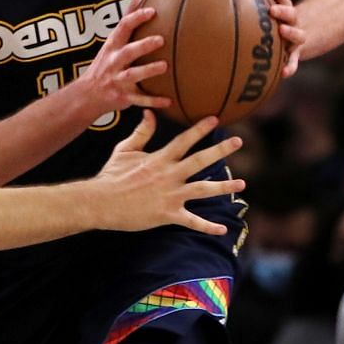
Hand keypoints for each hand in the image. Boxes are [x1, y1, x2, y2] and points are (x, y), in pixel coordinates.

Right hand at [64, 4, 171, 124]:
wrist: (86, 95)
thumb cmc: (104, 64)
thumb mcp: (112, 41)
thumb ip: (126, 20)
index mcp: (113, 47)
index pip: (123, 28)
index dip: (136, 18)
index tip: (152, 11)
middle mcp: (114, 62)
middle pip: (128, 52)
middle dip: (143, 46)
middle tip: (160, 40)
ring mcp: (117, 80)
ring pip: (133, 75)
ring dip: (148, 71)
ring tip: (164, 66)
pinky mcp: (123, 97)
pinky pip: (139, 100)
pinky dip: (153, 101)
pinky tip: (169, 101)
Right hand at [94, 112, 246, 235]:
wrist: (101, 202)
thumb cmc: (111, 176)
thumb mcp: (124, 150)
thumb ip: (141, 133)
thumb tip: (151, 114)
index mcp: (159, 159)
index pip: (184, 141)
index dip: (199, 129)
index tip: (215, 120)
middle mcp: (169, 175)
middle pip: (200, 161)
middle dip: (220, 150)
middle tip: (238, 141)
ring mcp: (170, 195)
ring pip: (203, 190)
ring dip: (224, 187)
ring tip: (242, 184)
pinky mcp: (168, 214)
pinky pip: (192, 221)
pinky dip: (207, 227)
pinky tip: (222, 229)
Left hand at [228, 0, 304, 76]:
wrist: (294, 35)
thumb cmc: (269, 17)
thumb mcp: (261, 2)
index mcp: (281, 5)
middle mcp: (291, 20)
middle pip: (291, 12)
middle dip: (283, 10)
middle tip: (273, 10)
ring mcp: (294, 37)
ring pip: (298, 35)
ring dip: (291, 33)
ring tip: (282, 32)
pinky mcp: (294, 54)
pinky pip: (293, 62)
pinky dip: (290, 67)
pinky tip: (284, 74)